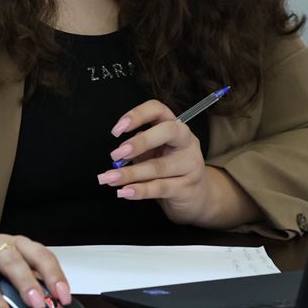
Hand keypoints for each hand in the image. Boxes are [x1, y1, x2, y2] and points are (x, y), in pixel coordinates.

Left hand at [97, 98, 211, 224]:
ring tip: (109, 178)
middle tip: (116, 154)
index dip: (137, 115)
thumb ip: (139, 149)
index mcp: (175, 127)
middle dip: (140, 142)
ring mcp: (191, 164)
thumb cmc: (170, 169)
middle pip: (167, 132)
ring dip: (130, 173)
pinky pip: (160, 188)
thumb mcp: (155, 153)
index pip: (158, 110)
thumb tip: (118, 154)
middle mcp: (187, 142)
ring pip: (159, 166)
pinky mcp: (188, 188)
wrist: (197, 197)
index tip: (117, 130)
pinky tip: (124, 192)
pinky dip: (140, 190)